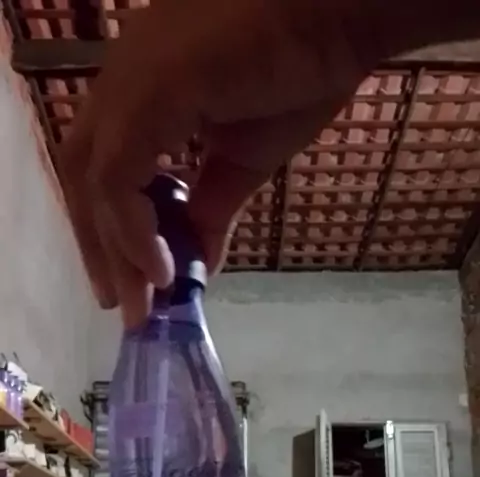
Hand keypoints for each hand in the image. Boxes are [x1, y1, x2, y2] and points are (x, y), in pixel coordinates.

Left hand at [59, 0, 370, 327]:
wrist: (342, 16)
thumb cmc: (300, 72)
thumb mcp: (243, 161)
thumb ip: (210, 210)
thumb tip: (195, 267)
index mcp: (139, 91)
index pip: (98, 167)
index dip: (106, 229)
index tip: (131, 285)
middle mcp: (122, 80)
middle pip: (82, 174)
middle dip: (101, 248)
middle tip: (127, 308)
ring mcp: (132, 80)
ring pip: (95, 179)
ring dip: (116, 249)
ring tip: (145, 303)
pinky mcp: (154, 89)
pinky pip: (120, 174)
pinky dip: (134, 229)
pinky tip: (161, 269)